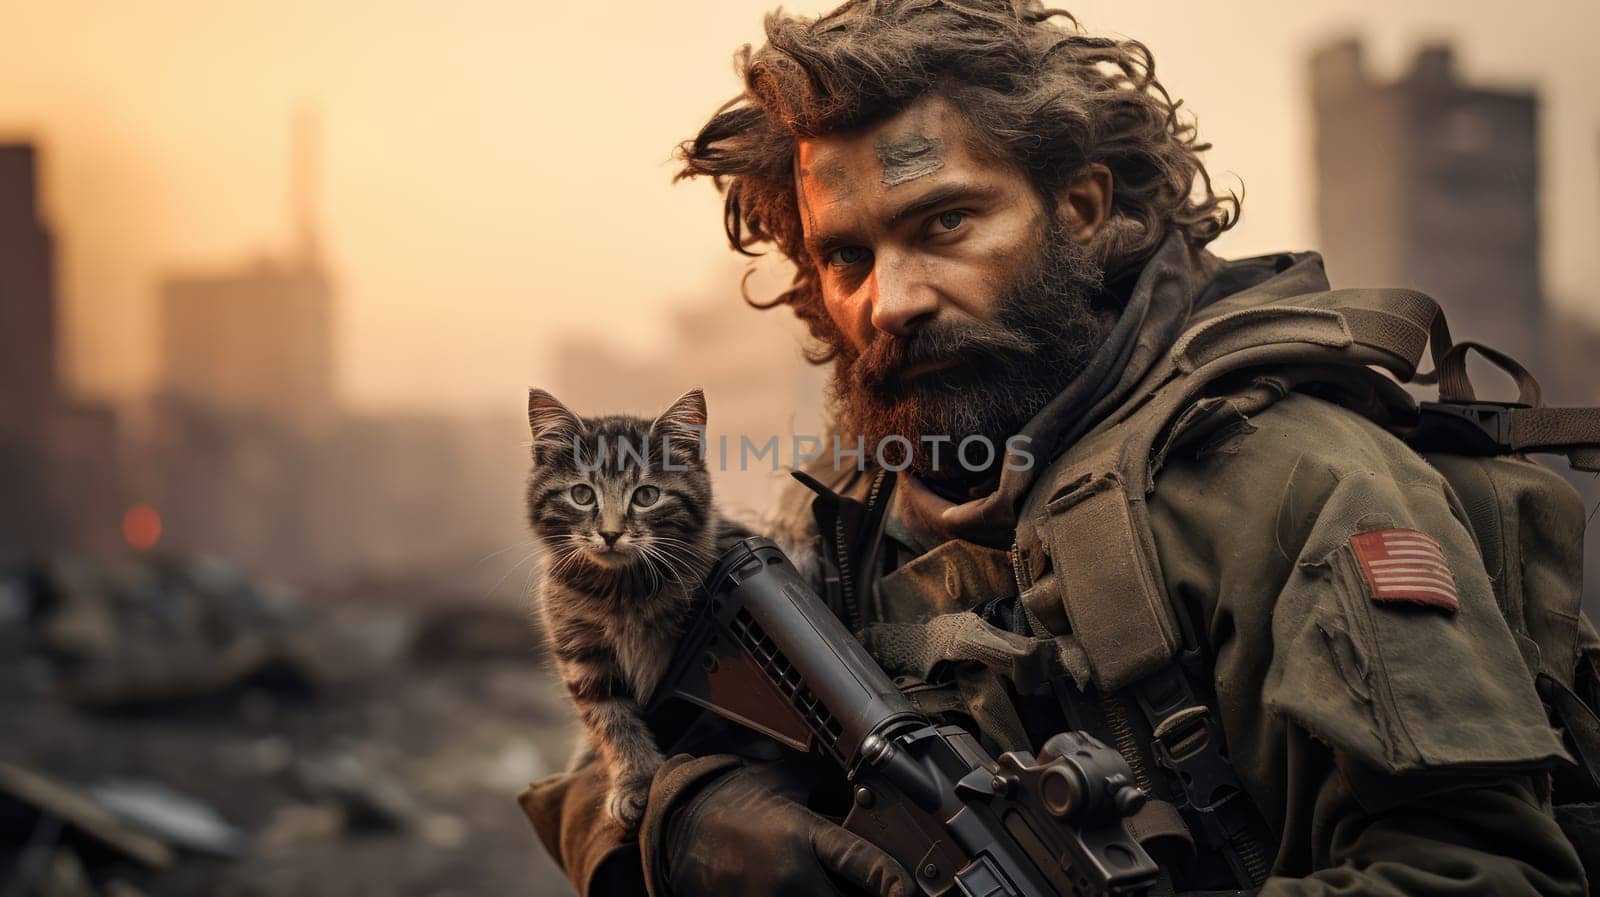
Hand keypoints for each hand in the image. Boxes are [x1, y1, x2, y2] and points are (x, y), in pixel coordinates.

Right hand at [662, 760, 912, 896]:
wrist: (678, 827)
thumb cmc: (733, 801)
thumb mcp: (784, 782)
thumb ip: (825, 790)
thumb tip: (866, 795)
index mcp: (802, 834)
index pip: (861, 862)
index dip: (892, 881)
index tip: (907, 891)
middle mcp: (791, 875)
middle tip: (877, 895)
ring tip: (832, 889)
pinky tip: (806, 892)